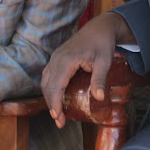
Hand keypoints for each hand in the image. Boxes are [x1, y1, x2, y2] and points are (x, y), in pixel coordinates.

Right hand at [41, 12, 132, 128]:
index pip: (55, 85)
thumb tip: (99, 98)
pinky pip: (49, 76)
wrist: (99, 28)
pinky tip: (57, 98)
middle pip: (47, 85)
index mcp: (66, 60)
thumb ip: (99, 79)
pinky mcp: (57, 58)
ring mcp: (55, 58)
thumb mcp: (104, 61)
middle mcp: (57, 59)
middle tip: (59, 122)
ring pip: (45, 81)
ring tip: (58, 114)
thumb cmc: (102, 44)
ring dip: (50, 98)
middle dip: (51, 105)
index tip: (57, 117)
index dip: (55, 103)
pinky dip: (50, 89)